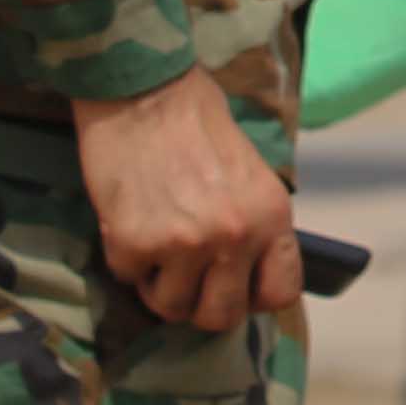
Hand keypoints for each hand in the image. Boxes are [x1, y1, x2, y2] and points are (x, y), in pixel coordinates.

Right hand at [76, 72, 301, 336]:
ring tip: (155, 246)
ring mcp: (184, 244)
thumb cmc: (195, 119)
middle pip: (221, 316)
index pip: (279, 294)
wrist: (142, 88)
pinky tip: (129, 221)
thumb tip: (245, 273)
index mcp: (271, 216)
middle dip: (200, 304)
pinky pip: (128, 278)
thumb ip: (253, 224)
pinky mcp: (133, 243)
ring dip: (159, 284)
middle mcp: (234, 236)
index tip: (233, 287)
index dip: (252, 298)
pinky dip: (126, 259)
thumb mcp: (250, 172)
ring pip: (170, 307)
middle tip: (185, 278)